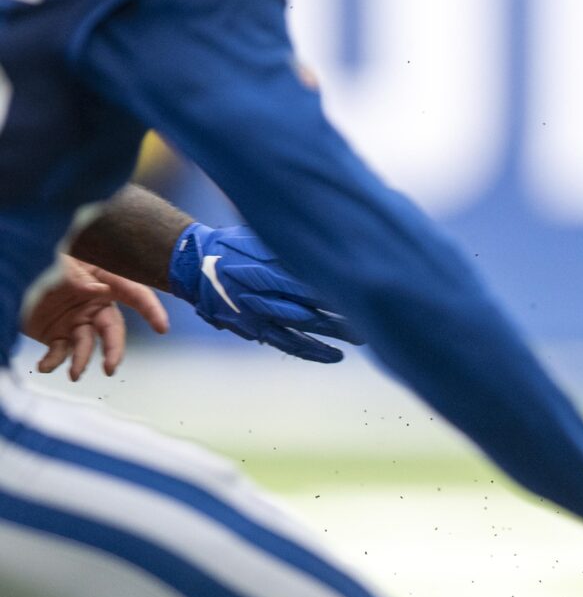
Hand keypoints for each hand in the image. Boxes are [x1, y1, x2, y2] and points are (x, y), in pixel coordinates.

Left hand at [22, 255, 166, 380]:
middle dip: (114, 350)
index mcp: (102, 283)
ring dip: (82, 361)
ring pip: (87, 345)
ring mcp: (76, 321)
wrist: (16, 270)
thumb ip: (77, 275)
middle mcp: (93, 305)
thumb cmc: (43, 260)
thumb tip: (95, 291)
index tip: (161, 327)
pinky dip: (53, 362)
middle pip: (112, 330)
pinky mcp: (57, 335)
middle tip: (110, 366)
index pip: (134, 295)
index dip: (150, 310)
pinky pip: (60, 352)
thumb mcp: (62, 262)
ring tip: (75, 374)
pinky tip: (46, 366)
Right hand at [168, 224, 362, 363]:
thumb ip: (287, 249)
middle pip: (310, 306)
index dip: (335, 287)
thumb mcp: (257, 240)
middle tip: (375, 315)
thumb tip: (325, 245)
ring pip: (303, 327)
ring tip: (365, 337)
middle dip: (342, 313)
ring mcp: (259, 315)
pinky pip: (287, 344)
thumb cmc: (233, 246)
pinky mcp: (256, 330)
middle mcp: (263, 294)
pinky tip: (335, 356)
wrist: (194, 265)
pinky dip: (312, 351)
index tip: (363, 288)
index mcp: (265, 270)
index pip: (307, 281)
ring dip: (334, 334)